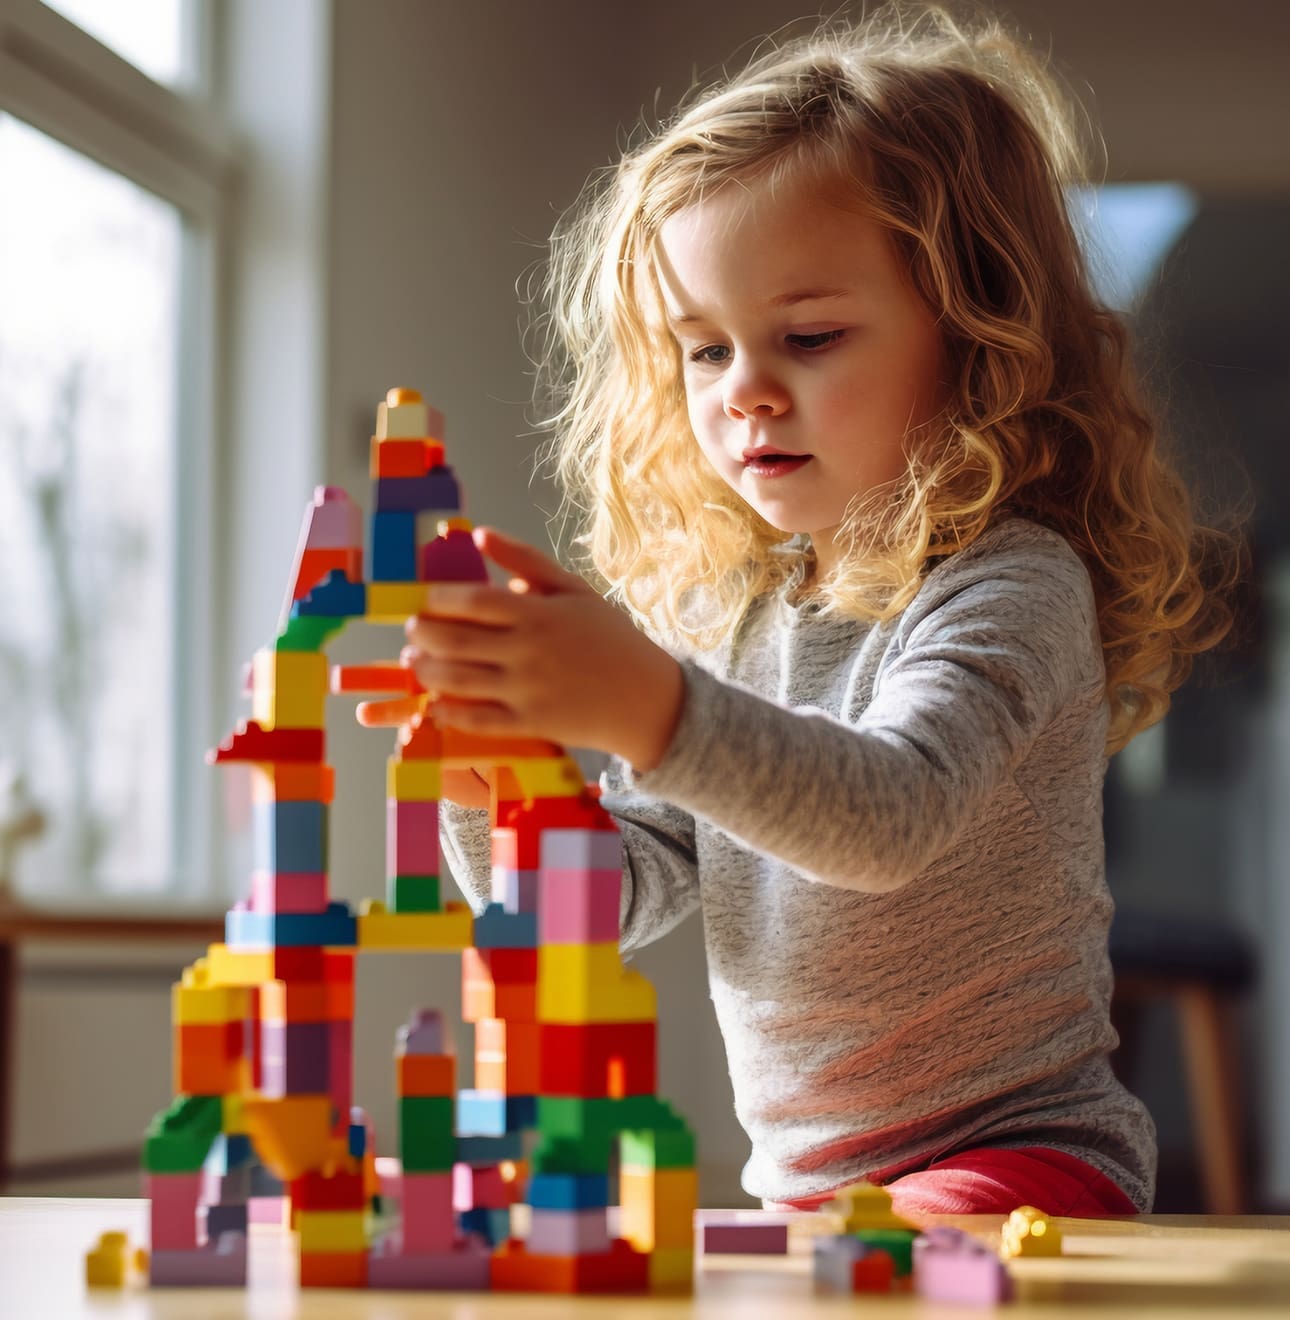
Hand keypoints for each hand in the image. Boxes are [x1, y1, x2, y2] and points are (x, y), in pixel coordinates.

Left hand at [402, 527, 684, 770]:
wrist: (646, 698)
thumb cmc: (610, 638)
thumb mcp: (575, 590)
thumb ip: (526, 560)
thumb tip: (477, 534)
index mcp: (539, 614)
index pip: (473, 601)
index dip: (438, 600)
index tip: (425, 600)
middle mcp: (528, 652)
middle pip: (454, 640)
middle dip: (421, 634)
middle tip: (412, 629)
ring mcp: (527, 690)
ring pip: (457, 680)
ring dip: (425, 670)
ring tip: (414, 661)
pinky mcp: (529, 724)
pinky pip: (476, 720)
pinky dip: (448, 712)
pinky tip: (435, 703)